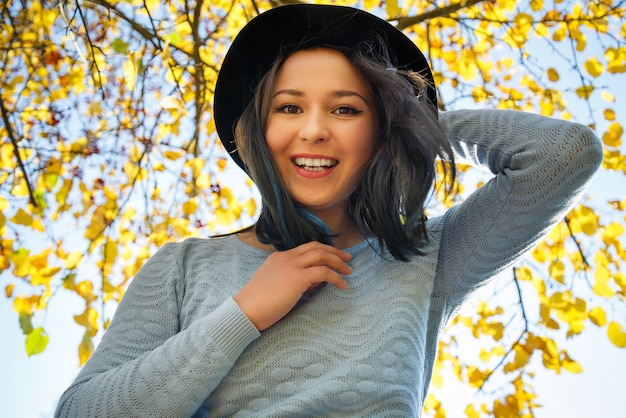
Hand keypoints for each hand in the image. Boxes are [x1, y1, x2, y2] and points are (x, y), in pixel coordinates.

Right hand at [234, 241, 351, 330]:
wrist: (245, 311)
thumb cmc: (258, 304)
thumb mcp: (276, 285)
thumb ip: (294, 280)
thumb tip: (316, 280)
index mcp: (279, 257)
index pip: (306, 248)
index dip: (323, 252)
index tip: (334, 258)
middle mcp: (286, 257)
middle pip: (317, 247)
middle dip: (335, 252)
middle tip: (347, 259)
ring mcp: (292, 265)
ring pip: (322, 255)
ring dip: (338, 262)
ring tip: (348, 271)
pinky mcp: (297, 277)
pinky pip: (323, 272)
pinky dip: (335, 277)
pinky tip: (342, 285)